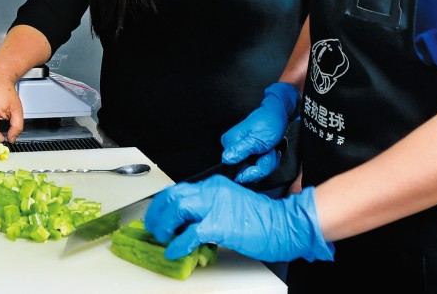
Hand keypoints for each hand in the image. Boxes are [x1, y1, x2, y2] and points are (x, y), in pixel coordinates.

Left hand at [144, 177, 333, 263]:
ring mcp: (214, 206)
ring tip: (162, 237)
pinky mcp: (218, 224)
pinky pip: (189, 233)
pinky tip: (175, 251)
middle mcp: (211, 190)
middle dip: (157, 212)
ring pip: (176, 209)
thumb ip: (210, 210)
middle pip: (172, 195)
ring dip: (164, 225)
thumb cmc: (262, 219)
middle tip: (153, 226)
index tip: (158, 214)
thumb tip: (190, 224)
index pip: (180, 189)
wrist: (283, 224)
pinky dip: (178, 244)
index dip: (164, 203)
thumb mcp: (231, 206)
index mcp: (214, 185)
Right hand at [221, 82, 300, 182]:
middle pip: (246, 171)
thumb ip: (241, 150)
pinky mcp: (249, 152)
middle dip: (263, 165)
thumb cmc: (269, 123)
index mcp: (230, 142)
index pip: (235, 169)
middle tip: (270, 152)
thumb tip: (226, 158)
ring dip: (268, 162)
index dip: (251, 169)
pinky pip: (258, 166)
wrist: (279, 115)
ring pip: (255, 170)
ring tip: (272, 150)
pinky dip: (268, 161)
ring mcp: (242, 150)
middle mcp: (233, 147)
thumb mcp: (257, 139)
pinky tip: (271, 151)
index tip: (262, 158)